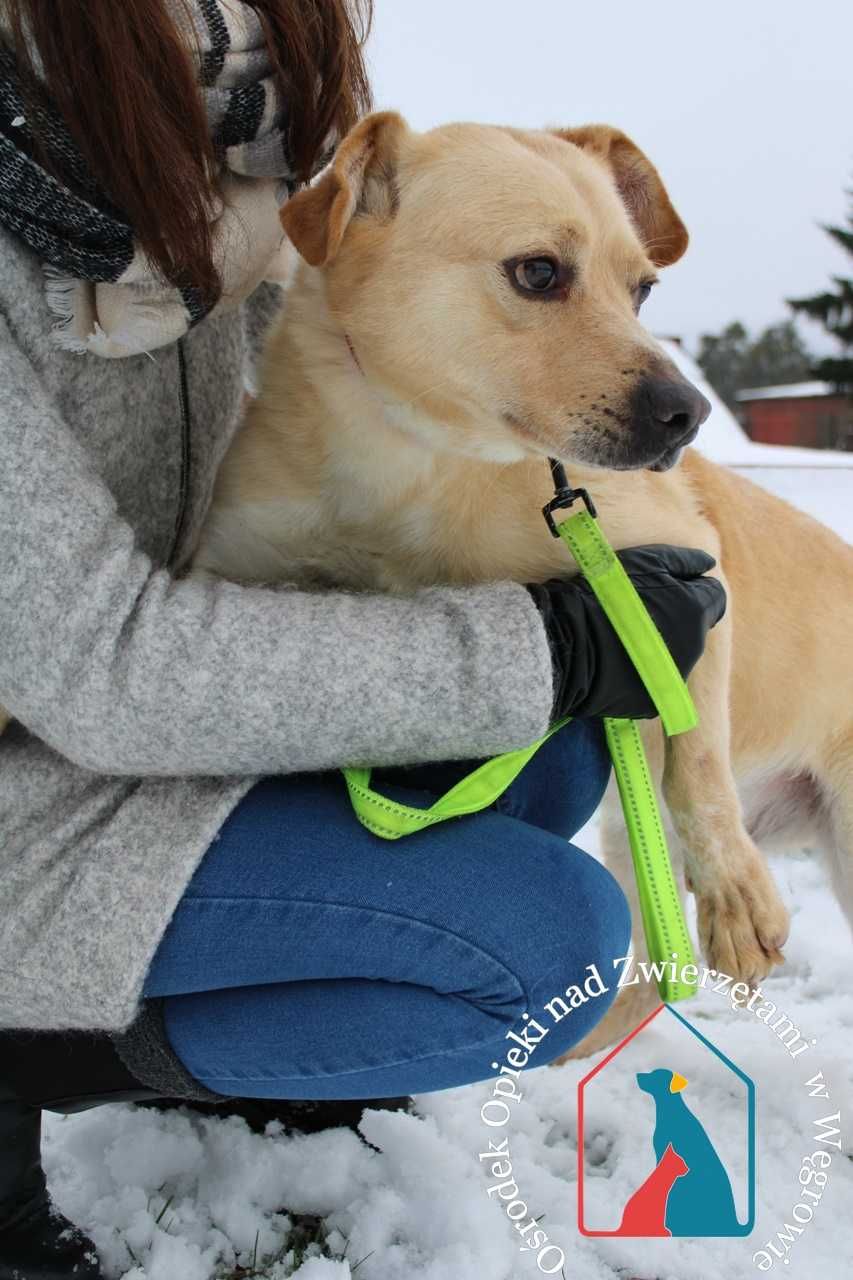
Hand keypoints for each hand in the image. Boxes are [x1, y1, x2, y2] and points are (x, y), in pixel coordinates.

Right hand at [526, 545, 726, 720]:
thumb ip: (684, 560)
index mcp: (696, 612)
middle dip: (675, 617)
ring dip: (658, 645)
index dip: (691, 588)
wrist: (566, 647)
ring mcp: (672, 678)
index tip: (664, 587)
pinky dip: (639, 671)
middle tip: (637, 611)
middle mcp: (694, 648)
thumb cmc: (604, 595)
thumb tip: (708, 564)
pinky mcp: (650, 702)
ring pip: (675, 656)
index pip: (714, 596)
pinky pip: (651, 681)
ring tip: (621, 638)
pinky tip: (614, 662)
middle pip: (694, 628)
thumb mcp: (645, 562)